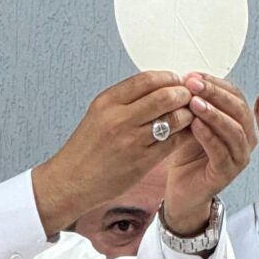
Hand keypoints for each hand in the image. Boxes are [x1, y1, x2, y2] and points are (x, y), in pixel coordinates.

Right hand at [32, 71, 192, 234]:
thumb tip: (157, 86)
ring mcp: (132, 141)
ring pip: (174, 119)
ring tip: (186, 115)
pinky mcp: (142, 161)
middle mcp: (119, 119)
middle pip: (165, 96)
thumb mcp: (98, 114)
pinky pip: (173, 142)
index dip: (168, 77)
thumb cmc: (85, 150)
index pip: (147, 80)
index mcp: (107, 102)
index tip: (176, 80)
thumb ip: (125, 100)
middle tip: (188, 96)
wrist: (71, 181)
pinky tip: (182, 133)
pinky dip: (183, 135)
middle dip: (183, 94)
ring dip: (187, 114)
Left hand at [159, 76, 255, 235]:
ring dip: (213, 113)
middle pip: (238, 109)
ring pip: (234, 130)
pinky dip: (209, 136)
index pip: (234, 95)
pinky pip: (221, 151)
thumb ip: (193, 105)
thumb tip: (186, 80)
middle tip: (193, 84)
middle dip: (215, 94)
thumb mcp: (190, 123)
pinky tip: (195, 125)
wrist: (182, 190)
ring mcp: (239, 157)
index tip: (194, 75)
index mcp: (239, 122)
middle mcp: (244, 138)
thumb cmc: (187, 156)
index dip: (216, 83)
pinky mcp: (227, 173)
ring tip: (194, 102)